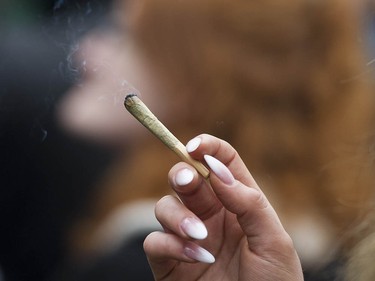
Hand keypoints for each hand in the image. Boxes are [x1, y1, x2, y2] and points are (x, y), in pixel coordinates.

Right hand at [144, 134, 302, 279]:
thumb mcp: (274, 242)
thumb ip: (249, 203)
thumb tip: (216, 170)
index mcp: (238, 203)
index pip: (220, 162)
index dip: (207, 147)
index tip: (195, 147)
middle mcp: (210, 215)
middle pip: (185, 178)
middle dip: (182, 175)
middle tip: (188, 182)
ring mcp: (188, 237)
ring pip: (163, 206)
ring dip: (177, 216)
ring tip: (200, 236)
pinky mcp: (169, 262)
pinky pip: (153, 242)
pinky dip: (169, 245)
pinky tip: (196, 259)